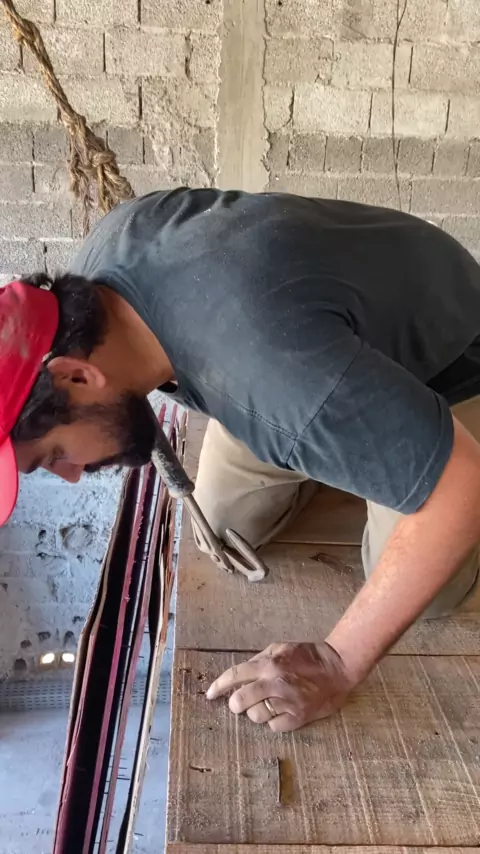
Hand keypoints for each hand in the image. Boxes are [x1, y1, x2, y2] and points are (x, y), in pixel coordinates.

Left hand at [206, 642, 355, 731]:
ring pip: (255, 716)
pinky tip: (281, 710)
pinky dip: (273, 720)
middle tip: (240, 703)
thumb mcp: (281, 648)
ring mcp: (287, 702)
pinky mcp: (298, 718)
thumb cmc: (308, 656)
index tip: (210, 694)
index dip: (218, 686)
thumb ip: (260, 660)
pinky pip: (273, 726)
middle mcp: (275, 683)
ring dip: (256, 712)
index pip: (235, 675)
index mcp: (269, 664)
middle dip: (236, 704)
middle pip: (240, 702)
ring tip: (267, 704)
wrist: (338, 668)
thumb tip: (241, 674)